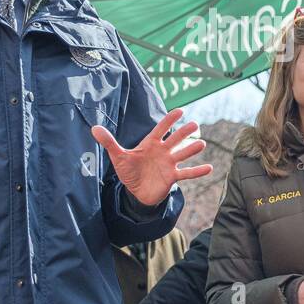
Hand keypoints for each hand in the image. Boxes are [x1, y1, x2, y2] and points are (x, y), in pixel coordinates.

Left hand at [91, 107, 212, 206]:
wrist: (136, 192)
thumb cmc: (129, 171)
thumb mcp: (118, 156)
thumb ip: (109, 142)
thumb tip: (94, 128)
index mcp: (151, 143)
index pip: (161, 129)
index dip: (169, 120)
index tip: (180, 111)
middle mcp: (163, 151)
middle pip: (175, 139)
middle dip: (183, 132)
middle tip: (194, 124)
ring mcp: (169, 164)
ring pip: (182, 154)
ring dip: (192, 149)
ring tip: (202, 143)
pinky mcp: (172, 177)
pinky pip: (187, 173)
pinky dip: (198, 171)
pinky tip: (210, 168)